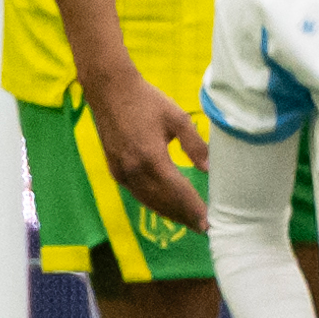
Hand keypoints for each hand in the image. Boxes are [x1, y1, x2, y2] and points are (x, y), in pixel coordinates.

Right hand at [87, 71, 211, 232]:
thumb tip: (208, 169)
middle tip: (201, 227)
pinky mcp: (115, 170)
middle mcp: (134, 171)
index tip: (208, 222)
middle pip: (163, 202)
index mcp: (151, 158)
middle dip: (183, 216)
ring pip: (148, 201)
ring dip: (168, 213)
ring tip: (187, 221)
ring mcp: (122, 173)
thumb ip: (194, 144)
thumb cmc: (147, 100)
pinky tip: (164, 206)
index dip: (193, 208)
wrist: (110, 90)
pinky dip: (153, 203)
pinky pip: (137, 194)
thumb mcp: (177, 118)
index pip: (177, 192)